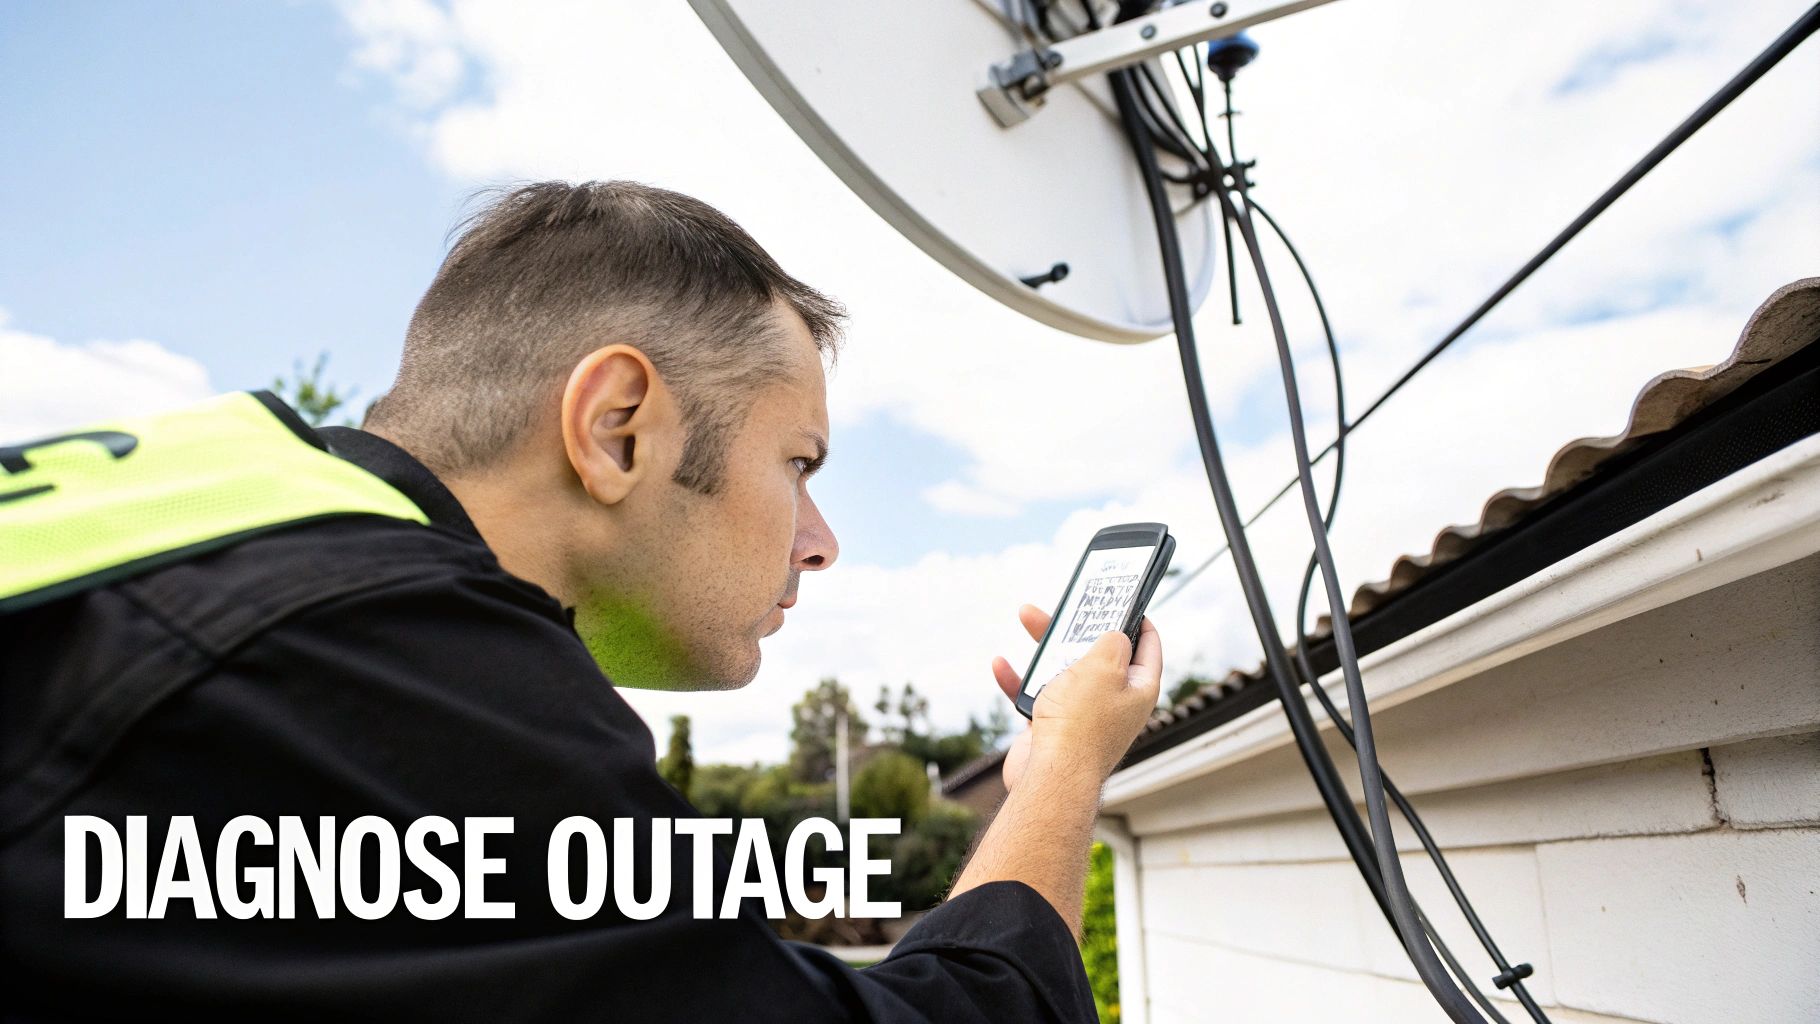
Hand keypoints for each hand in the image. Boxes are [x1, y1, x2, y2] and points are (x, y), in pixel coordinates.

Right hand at [992, 603, 1161, 788]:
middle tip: (1068, 605)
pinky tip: (1001, 665)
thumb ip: (1113, 642)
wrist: (1051, 779)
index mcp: (1138, 689)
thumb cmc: (1082, 726)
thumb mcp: (1105, 667)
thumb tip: (1115, 635)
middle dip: (1079, 626)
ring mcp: (1083, 716)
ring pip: (1064, 670)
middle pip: (1098, 654)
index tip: (1126, 599)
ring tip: (1028, 617)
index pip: (1147, 647)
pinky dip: (1018, 679)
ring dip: (1044, 647)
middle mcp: (1114, 702)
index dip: (1138, 620)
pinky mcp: (1053, 728)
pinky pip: (1035, 695)